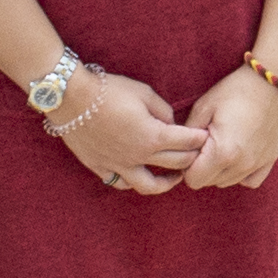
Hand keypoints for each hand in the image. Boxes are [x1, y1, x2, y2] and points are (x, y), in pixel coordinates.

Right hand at [53, 70, 202, 191]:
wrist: (71, 98)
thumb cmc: (109, 91)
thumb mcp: (144, 93)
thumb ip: (163, 111)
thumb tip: (171, 124)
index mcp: (153, 137)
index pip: (187, 142)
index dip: (200, 138)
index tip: (206, 136)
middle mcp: (138, 156)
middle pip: (176, 164)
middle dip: (192, 158)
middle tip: (198, 154)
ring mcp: (118, 165)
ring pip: (149, 186)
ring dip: (167, 183)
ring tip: (175, 177)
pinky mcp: (100, 167)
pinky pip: (121, 184)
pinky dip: (133, 182)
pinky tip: (139, 175)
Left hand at [178, 63, 277, 190]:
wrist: (271, 80)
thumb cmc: (235, 90)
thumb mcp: (203, 107)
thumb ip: (188, 135)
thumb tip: (181, 151)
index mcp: (222, 152)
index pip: (193, 180)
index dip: (187, 166)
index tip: (193, 147)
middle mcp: (242, 164)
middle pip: (210, 182)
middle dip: (203, 167)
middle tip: (206, 143)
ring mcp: (258, 163)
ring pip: (228, 182)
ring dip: (220, 170)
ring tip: (222, 144)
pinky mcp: (270, 159)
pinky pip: (250, 181)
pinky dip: (241, 173)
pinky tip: (238, 156)